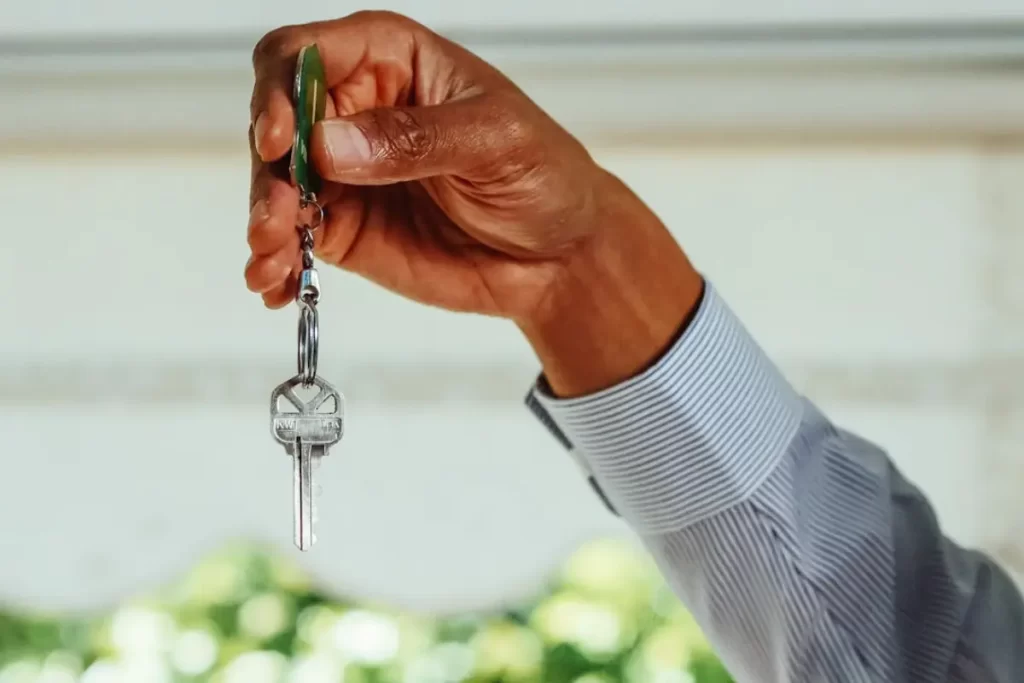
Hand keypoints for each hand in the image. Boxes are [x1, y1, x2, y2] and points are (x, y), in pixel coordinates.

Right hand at [246, 11, 702, 394]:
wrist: (560, 255)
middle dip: (269, 171)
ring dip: (264, 222)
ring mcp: (344, 173)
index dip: (279, 91)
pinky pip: (293, 239)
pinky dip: (277, 262)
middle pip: (276, 122)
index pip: (304, 54)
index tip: (283, 141)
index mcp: (389, 60)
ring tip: (274, 261)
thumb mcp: (494, 141)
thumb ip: (414, 139)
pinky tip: (275, 287)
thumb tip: (331, 145)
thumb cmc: (543, 175)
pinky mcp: (344, 228)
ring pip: (276, 185)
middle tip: (278, 219)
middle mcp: (353, 110)